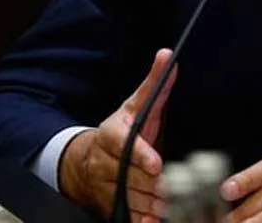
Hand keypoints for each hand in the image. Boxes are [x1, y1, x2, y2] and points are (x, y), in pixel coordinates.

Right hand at [59, 48, 177, 222]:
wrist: (87, 159)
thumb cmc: (122, 130)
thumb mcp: (136, 105)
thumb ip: (154, 84)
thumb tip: (167, 55)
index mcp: (111, 134)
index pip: (124, 144)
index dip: (139, 155)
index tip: (155, 164)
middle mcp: (105, 161)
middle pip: (131, 175)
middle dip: (153, 184)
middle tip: (175, 190)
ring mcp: (106, 185)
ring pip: (130, 197)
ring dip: (152, 203)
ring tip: (172, 205)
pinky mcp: (110, 204)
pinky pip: (126, 215)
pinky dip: (141, 220)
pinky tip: (154, 221)